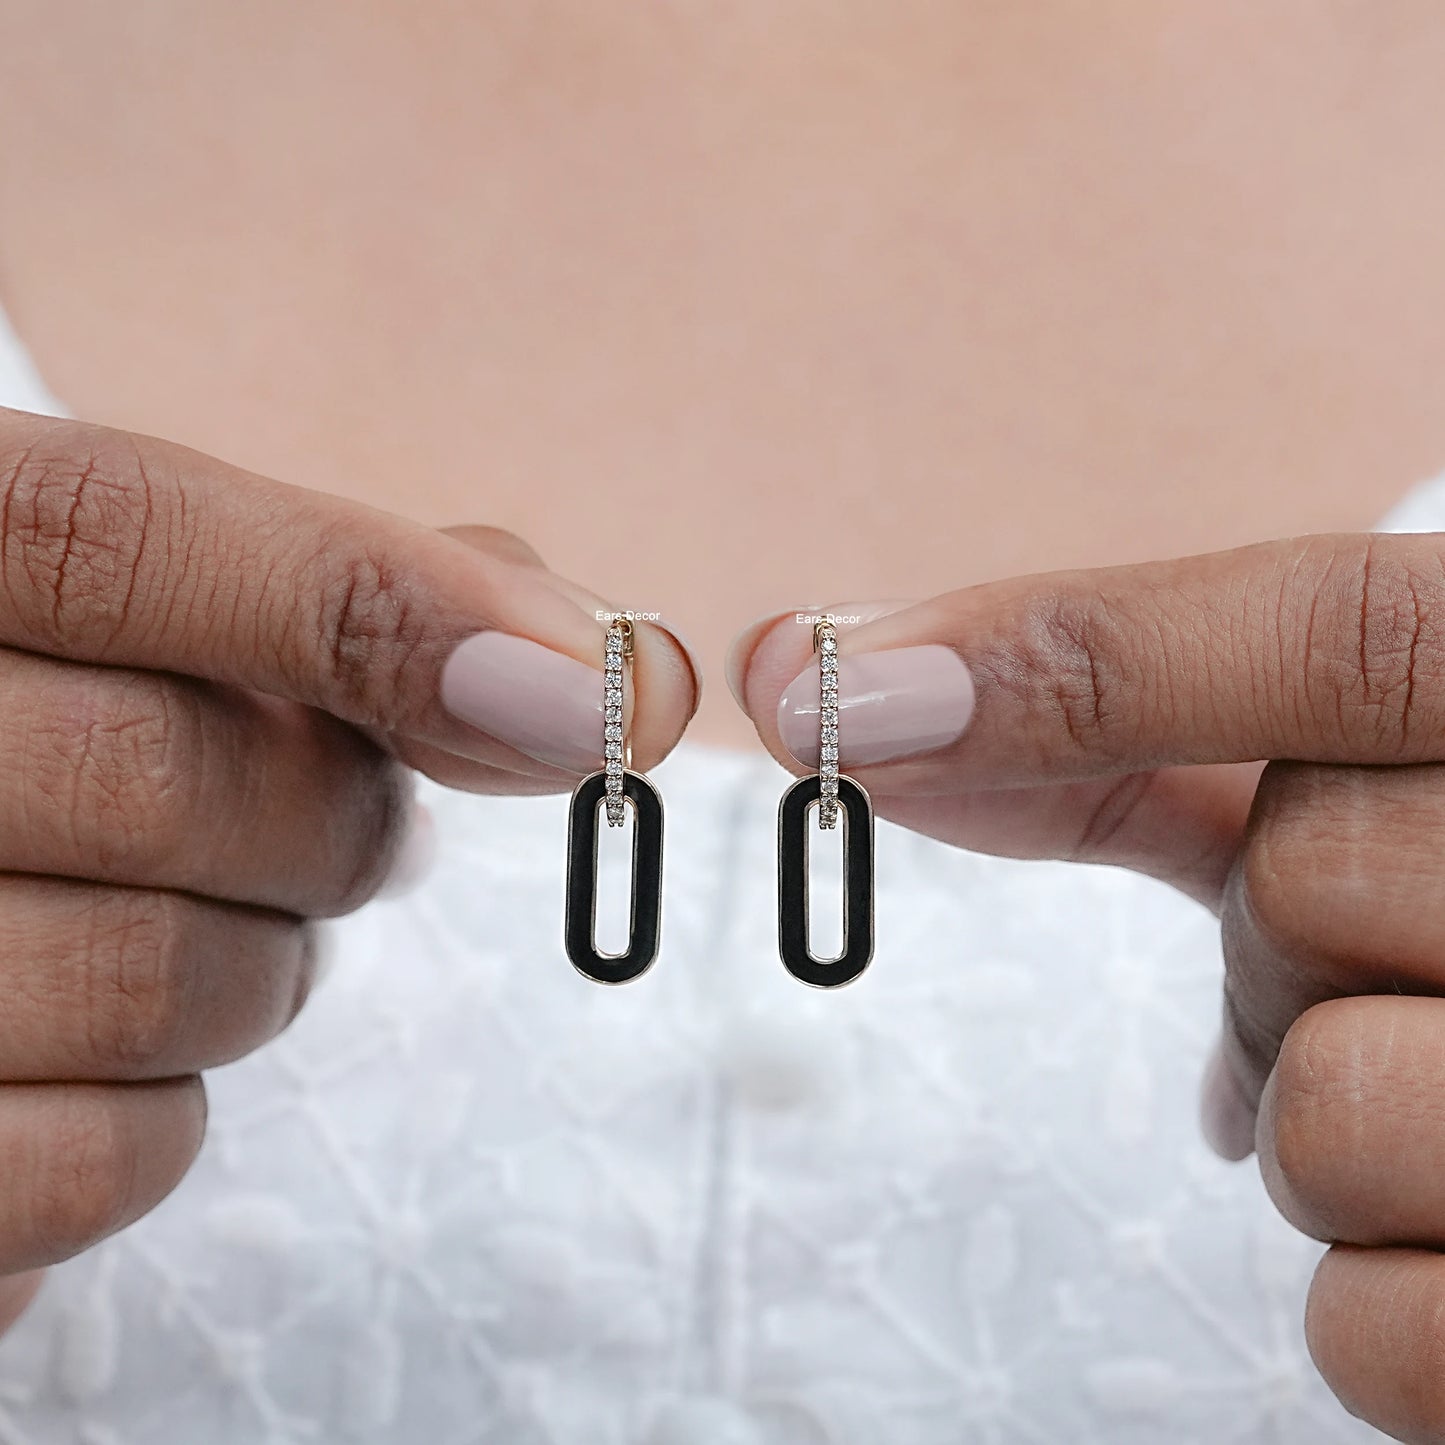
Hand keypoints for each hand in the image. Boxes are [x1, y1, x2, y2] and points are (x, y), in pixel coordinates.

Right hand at [0, 408, 695, 1325]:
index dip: (391, 607)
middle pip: (181, 780)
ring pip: (177, 983)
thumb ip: (344, 598)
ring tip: (205, 927)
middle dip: (335, 825)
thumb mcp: (145, 621)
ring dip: (266, 970)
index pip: (130, 537)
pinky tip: (108, 1049)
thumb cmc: (42, 732)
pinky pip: (110, 1159)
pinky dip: (166, 1117)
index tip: (599, 690)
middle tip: (343, 833)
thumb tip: (595, 671)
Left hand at [728, 534, 1444, 1440]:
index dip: (1069, 651)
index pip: (1337, 629)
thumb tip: (867, 689)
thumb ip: (1133, 716)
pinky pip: (1376, 1328)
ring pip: (1328, 1112)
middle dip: (1273, 943)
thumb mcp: (1360, 780)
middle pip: (1307, 882)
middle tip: (1372, 969)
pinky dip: (1369, 1298)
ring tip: (1432, 1094)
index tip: (826, 688)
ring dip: (1316, 1125)